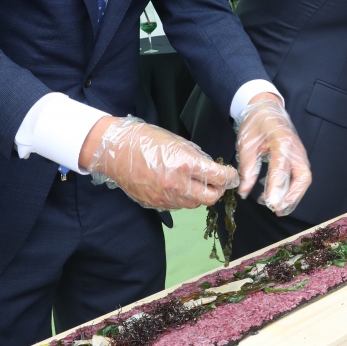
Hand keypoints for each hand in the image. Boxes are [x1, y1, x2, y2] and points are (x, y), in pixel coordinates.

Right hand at [85, 117, 240, 209]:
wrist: (114, 151)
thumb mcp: (178, 142)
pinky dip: (183, 198)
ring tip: (195, 182)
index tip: (231, 175)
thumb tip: (212, 168)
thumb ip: (197, 157)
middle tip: (217, 181)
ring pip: (194, 204)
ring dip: (200, 195)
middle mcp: (177, 185)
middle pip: (211, 198)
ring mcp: (165, 198)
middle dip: (218, 190)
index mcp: (185, 165)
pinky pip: (177, 205)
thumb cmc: (146, 140)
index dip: (230, 177)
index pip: (219, 178)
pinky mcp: (155, 204)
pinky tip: (178, 186)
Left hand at [235, 95, 311, 216]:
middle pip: (303, 177)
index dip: (277, 187)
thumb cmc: (256, 124)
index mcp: (282, 141)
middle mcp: (296, 149)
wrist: (266, 109)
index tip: (270, 203)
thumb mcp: (246, 144)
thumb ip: (247, 168)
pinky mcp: (298, 158)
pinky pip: (300, 177)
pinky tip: (279, 199)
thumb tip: (244, 192)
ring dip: (293, 196)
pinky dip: (292, 190)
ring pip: (304, 179)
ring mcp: (300, 154)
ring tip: (278, 209)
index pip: (282, 168)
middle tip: (278, 209)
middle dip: (293, 196)